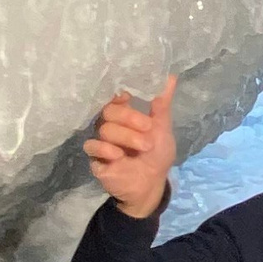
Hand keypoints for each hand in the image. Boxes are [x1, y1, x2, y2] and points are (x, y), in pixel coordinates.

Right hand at [82, 72, 177, 218]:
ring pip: (104, 129)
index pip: (115, 97)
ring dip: (126, 137)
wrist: (151, 185)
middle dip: (130, 118)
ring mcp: (101, 141)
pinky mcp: (95, 159)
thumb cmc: (157, 154)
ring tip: (145, 147)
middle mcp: (111, 125)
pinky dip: (105, 149)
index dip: (120, 94)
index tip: (130, 96)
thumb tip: (170, 77)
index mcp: (125, 115)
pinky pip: (92, 147)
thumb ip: (162, 104)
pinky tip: (118, 156)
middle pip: (109, 111)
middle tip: (148, 128)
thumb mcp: (163, 128)